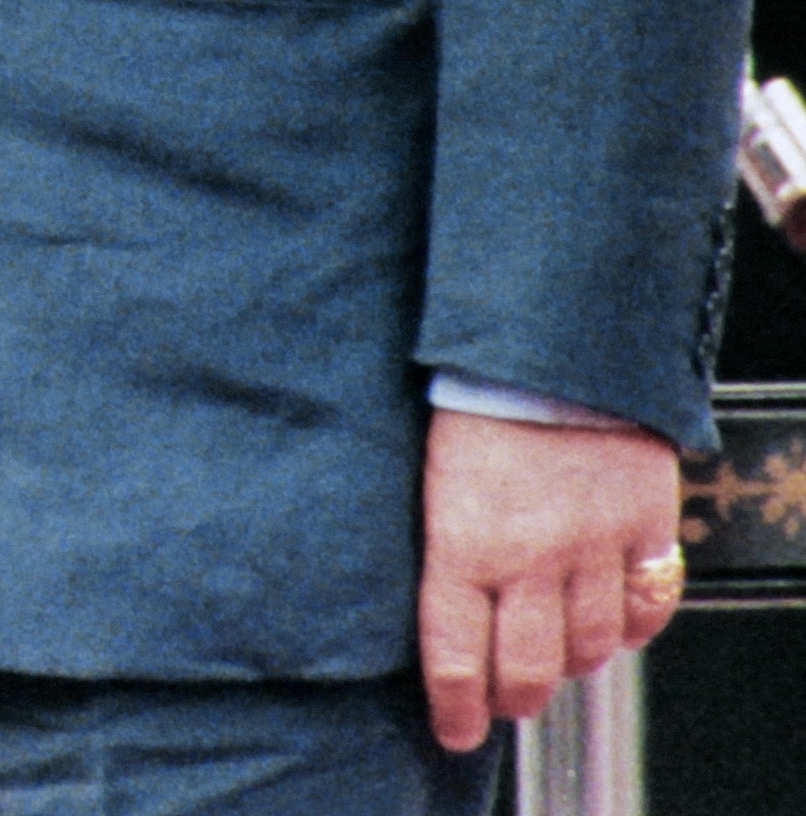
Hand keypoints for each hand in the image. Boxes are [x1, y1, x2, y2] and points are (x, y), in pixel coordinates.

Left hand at [417, 406, 687, 752]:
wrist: (553, 343)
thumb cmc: (472, 393)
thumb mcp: (428, 469)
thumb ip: (440, 535)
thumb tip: (434, 588)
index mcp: (461, 540)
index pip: (454, 651)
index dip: (456, 705)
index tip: (454, 731)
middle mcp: (531, 556)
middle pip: (526, 665)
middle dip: (510, 698)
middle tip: (500, 704)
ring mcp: (594, 546)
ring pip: (589, 645)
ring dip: (566, 665)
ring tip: (548, 664)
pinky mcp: (644, 527)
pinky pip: (645, 605)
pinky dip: (629, 629)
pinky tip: (610, 629)